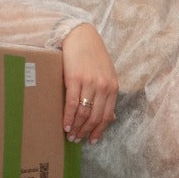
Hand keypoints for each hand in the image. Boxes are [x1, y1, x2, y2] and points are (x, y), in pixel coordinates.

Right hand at [61, 24, 117, 142]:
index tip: (92, 140)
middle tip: (77, 140)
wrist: (81, 37)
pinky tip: (65, 125)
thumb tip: (110, 117)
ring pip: (84, 112)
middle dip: (86, 132)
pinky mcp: (75, 78)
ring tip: (70, 136)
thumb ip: (108, 95)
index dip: (99, 130)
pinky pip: (73, 103)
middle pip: (95, 117)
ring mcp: (90, 83)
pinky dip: (69, 117)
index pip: (107, 115)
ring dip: (77, 127)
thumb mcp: (107, 75)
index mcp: (113, 87)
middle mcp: (103, 86)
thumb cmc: (93, 57)